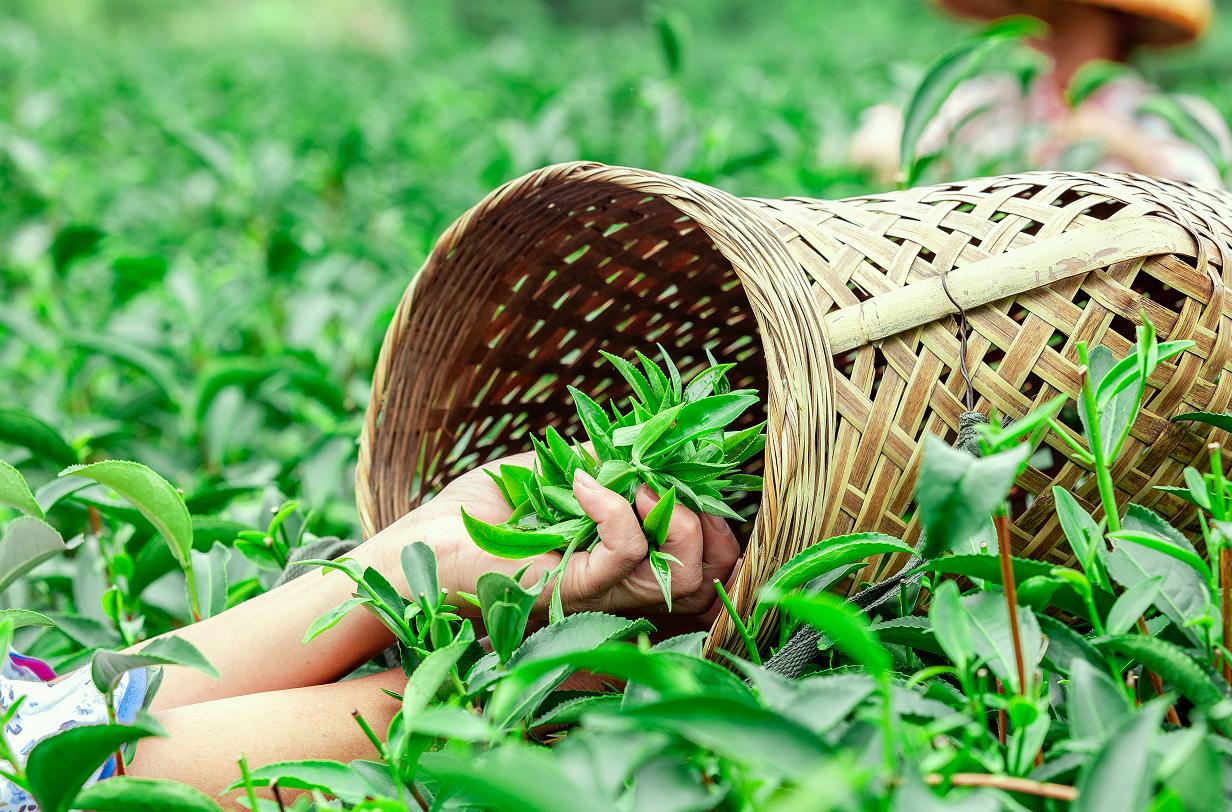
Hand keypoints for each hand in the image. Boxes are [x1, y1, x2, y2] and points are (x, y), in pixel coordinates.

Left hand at [403, 451, 742, 618]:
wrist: (413, 546)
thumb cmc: (475, 512)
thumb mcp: (547, 471)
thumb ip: (596, 460)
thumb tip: (636, 440)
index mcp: (614, 562)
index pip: (695, 565)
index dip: (717, 532)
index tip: (698, 487)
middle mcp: (612, 586)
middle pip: (700, 582)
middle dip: (713, 534)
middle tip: (680, 494)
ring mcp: (591, 591)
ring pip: (675, 577)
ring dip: (678, 522)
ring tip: (645, 488)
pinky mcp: (563, 587)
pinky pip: (620, 556)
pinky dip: (616, 511)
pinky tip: (585, 482)